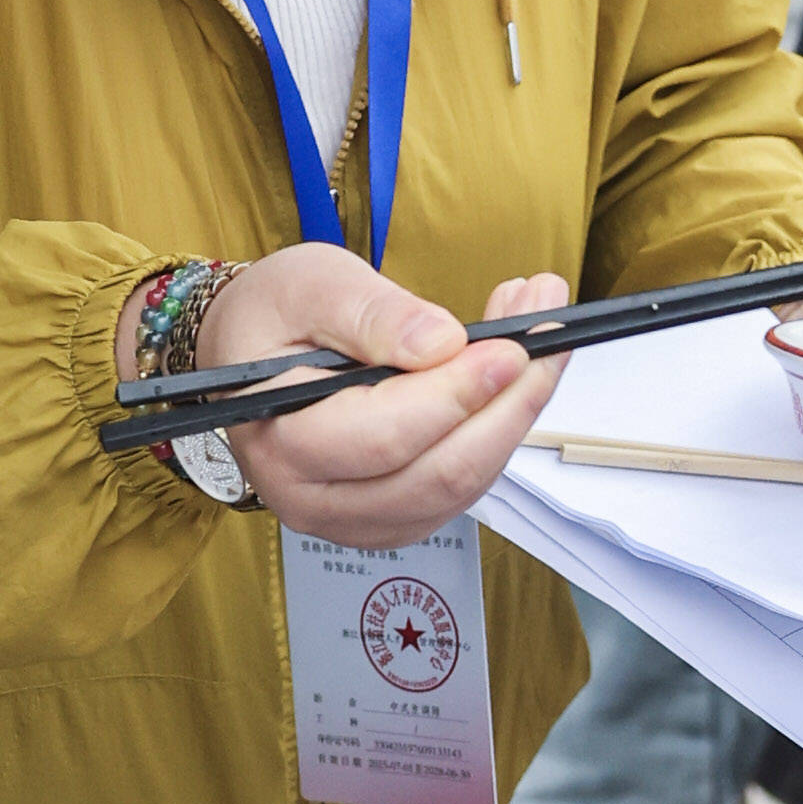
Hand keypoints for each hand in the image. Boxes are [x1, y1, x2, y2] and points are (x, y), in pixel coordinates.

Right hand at [183, 253, 573, 543]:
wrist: (252, 352)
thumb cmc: (275, 316)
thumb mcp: (311, 284)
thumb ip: (372, 313)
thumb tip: (442, 345)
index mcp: (282, 443)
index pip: (387, 436)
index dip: (459, 394)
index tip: (514, 345)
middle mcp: (316, 499)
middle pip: (440, 473)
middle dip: (510, 401)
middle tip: (550, 327)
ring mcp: (359, 519)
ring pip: (464, 485)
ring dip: (517, 412)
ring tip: (542, 333)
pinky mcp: (396, 516)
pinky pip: (467, 486)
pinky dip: (501, 430)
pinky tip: (515, 372)